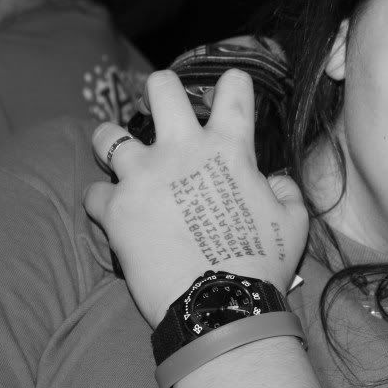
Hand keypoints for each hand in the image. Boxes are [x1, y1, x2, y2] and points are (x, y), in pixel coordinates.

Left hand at [85, 69, 307, 327]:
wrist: (218, 305)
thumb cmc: (263, 262)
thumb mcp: (294, 221)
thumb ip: (285, 190)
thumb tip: (273, 180)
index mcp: (228, 147)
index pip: (233, 88)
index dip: (233, 82)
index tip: (231, 86)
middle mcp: (181, 149)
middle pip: (161, 88)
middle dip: (161, 88)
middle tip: (163, 104)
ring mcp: (142, 176)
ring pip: (108, 135)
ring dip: (113, 141)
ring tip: (117, 151)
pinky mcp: (114, 210)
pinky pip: (94, 194)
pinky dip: (102, 201)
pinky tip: (112, 211)